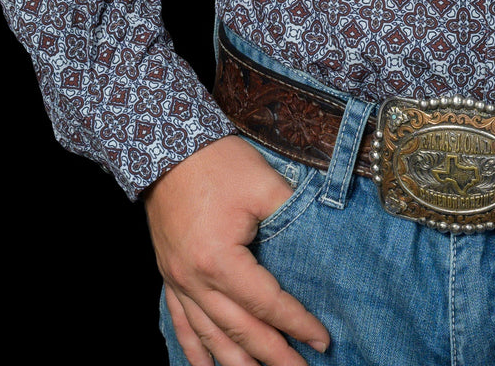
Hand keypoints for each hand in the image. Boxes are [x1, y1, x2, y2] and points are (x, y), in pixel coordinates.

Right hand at [144, 135, 329, 365]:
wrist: (169, 149)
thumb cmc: (218, 164)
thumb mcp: (264, 184)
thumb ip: (293, 213)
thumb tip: (325, 236)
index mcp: (219, 260)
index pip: (266, 303)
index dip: (296, 323)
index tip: (322, 341)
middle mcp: (195, 280)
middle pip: (238, 330)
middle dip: (272, 356)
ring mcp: (177, 281)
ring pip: (208, 337)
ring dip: (235, 364)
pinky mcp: (169, 276)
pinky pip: (180, 323)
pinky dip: (194, 351)